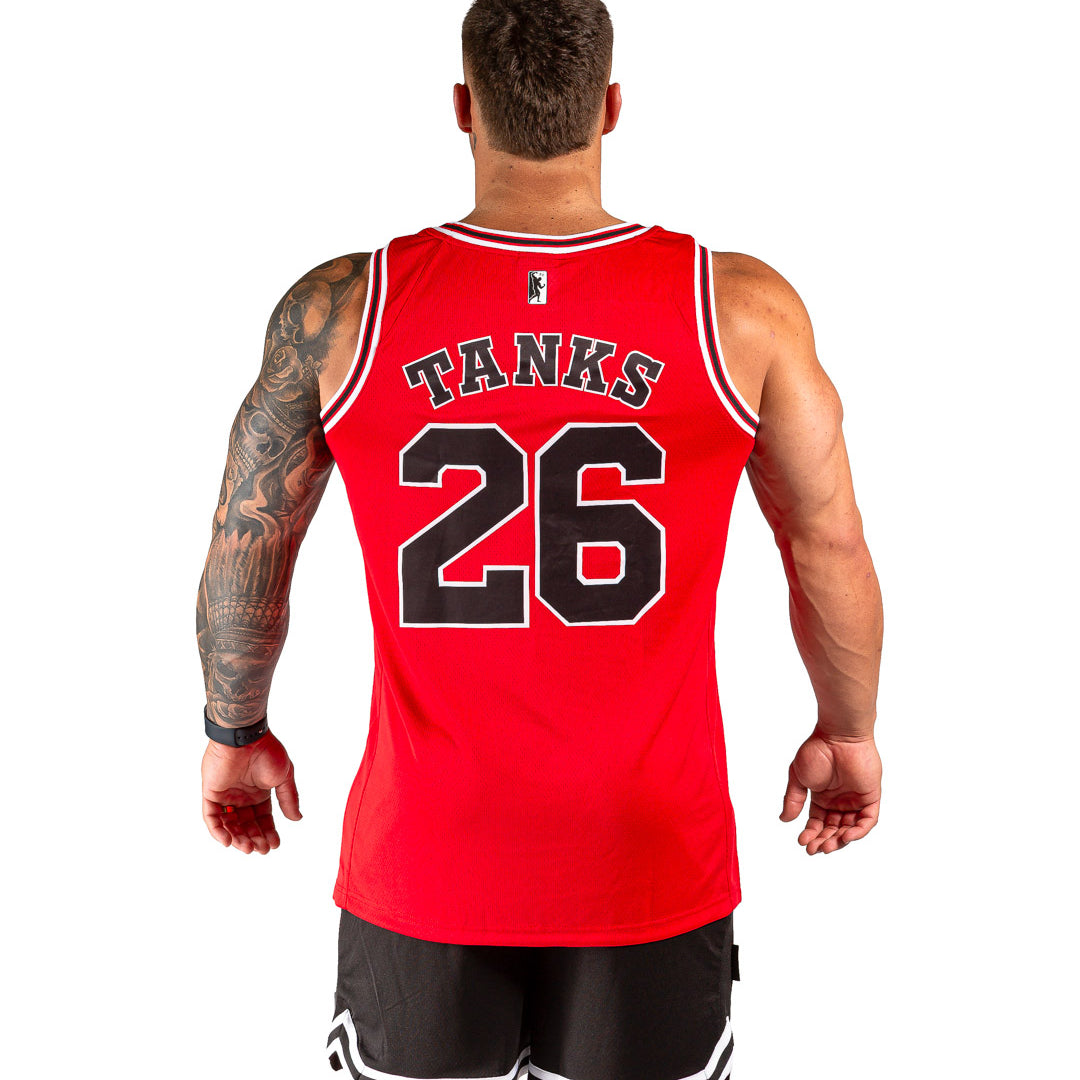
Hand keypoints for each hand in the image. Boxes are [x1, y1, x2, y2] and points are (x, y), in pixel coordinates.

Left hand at [201, 731, 301, 853]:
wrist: (246, 737)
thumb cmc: (267, 752)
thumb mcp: (284, 777)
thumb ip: (288, 798)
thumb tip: (297, 818)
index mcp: (259, 792)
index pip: (263, 818)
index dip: (268, 832)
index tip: (275, 845)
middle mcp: (242, 796)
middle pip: (246, 824)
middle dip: (254, 838)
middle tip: (262, 850)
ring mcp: (226, 795)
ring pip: (229, 824)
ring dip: (237, 838)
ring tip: (248, 848)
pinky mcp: (211, 793)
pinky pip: (211, 817)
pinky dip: (217, 831)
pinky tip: (228, 842)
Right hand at [780, 731, 880, 854]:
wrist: (838, 736)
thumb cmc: (817, 751)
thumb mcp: (799, 777)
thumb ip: (794, 799)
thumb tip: (785, 820)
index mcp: (823, 796)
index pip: (818, 822)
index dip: (811, 833)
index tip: (802, 842)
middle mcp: (840, 801)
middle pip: (833, 829)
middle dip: (824, 841)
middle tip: (815, 849)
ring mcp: (856, 799)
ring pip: (850, 828)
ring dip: (840, 840)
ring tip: (827, 846)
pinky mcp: (871, 797)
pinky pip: (868, 820)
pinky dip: (858, 831)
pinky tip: (846, 837)